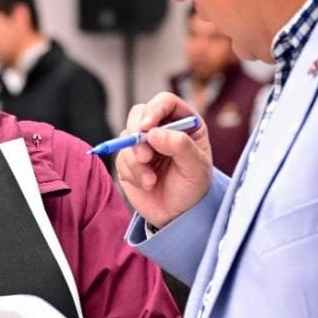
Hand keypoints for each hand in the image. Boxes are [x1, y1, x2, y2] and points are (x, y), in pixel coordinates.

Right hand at [115, 92, 212, 227]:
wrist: (177, 215)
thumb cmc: (193, 189)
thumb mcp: (196, 168)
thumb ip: (180, 146)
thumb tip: (153, 132)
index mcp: (184, 123)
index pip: (165, 102)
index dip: (154, 110)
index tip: (146, 128)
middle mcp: (162, 128)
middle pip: (139, 113)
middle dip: (137, 133)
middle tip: (144, 156)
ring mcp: (143, 143)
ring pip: (126, 137)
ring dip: (135, 161)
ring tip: (150, 181)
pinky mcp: (128, 159)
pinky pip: (120, 157)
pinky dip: (131, 172)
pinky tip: (146, 184)